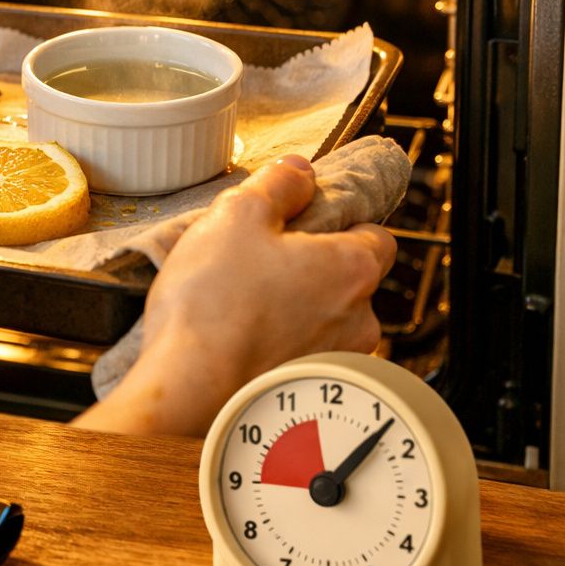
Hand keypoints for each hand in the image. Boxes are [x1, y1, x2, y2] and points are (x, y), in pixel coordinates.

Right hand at [77, 156, 396, 436]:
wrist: (189, 393)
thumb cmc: (214, 308)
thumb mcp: (236, 216)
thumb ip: (276, 184)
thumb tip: (299, 172)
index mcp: (352, 267)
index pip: (376, 232)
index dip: (338, 221)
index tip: (302, 222)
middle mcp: (359, 318)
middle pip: (347, 279)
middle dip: (310, 269)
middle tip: (259, 263)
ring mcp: (338, 361)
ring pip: (325, 320)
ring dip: (294, 311)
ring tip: (241, 307)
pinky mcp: (309, 392)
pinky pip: (303, 356)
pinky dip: (280, 347)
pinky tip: (240, 342)